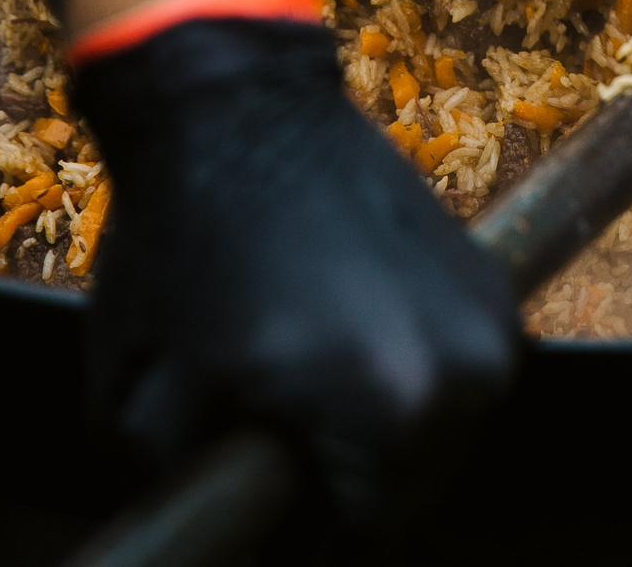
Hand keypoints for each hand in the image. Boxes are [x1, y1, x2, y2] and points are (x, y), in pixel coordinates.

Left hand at [73, 16, 519, 533]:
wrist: (237, 108)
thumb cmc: (181, 245)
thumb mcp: (143, 402)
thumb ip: (190, 486)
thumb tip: (222, 529)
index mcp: (386, 409)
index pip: (365, 531)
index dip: (304, 527)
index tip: (267, 485)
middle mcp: (462, 370)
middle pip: (415, 486)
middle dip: (350, 474)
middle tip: (282, 427)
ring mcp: (487, 318)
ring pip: (440, 429)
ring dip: (386, 423)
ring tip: (313, 372)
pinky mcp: (488, 277)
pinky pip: (453, 367)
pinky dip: (410, 368)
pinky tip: (348, 329)